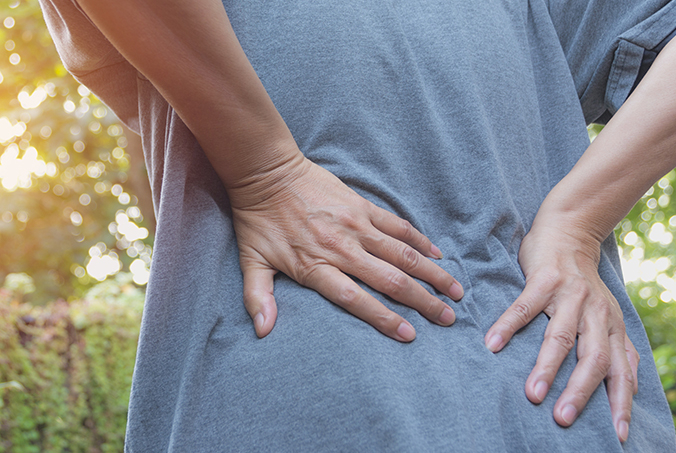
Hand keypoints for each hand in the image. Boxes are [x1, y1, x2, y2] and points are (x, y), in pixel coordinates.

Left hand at [228, 153, 464, 340]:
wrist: (266, 171)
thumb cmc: (258, 219)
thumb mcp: (251, 261)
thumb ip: (258, 297)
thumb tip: (262, 331)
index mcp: (316, 265)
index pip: (356, 299)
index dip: (383, 318)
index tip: (410, 335)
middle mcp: (342, 247)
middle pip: (390, 280)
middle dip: (423, 302)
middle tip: (448, 320)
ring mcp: (356, 224)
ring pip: (403, 254)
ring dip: (432, 274)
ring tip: (455, 292)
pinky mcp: (362, 205)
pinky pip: (398, 226)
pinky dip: (420, 241)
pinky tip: (437, 255)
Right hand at [485, 221, 638, 441]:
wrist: (567, 232)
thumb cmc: (580, 282)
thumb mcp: (604, 313)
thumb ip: (613, 345)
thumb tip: (628, 386)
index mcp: (612, 326)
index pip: (622, 370)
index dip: (621, 402)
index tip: (616, 434)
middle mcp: (597, 313)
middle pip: (593, 358)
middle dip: (579, 391)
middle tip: (563, 419)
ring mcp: (571, 295)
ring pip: (561, 337)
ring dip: (547, 367)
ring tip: (532, 394)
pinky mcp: (545, 280)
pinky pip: (524, 308)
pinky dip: (507, 327)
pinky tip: (492, 345)